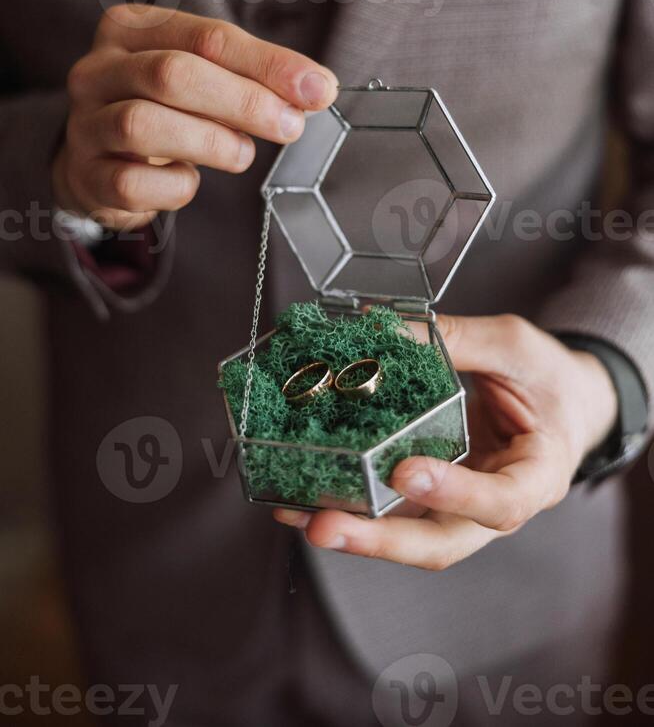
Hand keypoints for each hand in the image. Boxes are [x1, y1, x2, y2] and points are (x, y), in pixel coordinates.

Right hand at [53, 5, 337, 229]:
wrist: (101, 160)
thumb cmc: (164, 109)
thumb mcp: (204, 78)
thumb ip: (253, 77)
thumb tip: (315, 89)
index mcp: (131, 29)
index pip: (208, 37)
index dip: (268, 65)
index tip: (318, 90)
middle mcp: (99, 70)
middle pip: (173, 75)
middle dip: (243, 102)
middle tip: (289, 126)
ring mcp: (85, 124)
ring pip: (144, 125)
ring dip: (210, 142)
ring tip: (242, 154)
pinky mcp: (86, 175)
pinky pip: (133, 184)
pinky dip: (176, 186)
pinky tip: (190, 180)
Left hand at [273, 314, 617, 569]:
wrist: (565, 402)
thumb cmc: (550, 378)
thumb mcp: (514, 347)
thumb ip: (456, 339)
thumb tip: (380, 325)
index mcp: (538, 476)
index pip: (500, 501)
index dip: (454, 493)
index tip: (405, 472)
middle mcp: (496, 507)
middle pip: (441, 543)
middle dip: (380, 540)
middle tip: (326, 526)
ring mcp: (459, 509)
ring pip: (407, 536)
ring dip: (352, 531)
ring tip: (299, 514)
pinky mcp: (430, 499)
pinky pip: (389, 512)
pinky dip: (348, 507)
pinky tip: (301, 499)